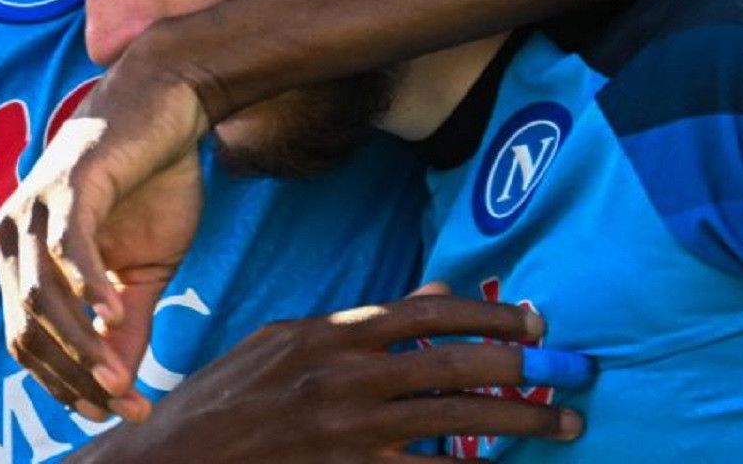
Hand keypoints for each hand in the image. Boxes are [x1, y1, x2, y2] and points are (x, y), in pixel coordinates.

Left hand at [0, 54, 211, 418]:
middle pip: (27, 327)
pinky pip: (68, 246)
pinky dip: (90, 285)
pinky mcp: (69, 183)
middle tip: (119, 404)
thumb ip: (126, 324)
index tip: (110, 412)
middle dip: (71, 375)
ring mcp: (34, 205)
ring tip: (119, 377)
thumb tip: (122, 388)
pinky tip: (117, 310)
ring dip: (81, 344)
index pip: (26, 338)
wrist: (170, 105)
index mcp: (22, 257)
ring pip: (44, 296)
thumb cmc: (150, 183)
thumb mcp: (143, 269)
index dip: (63, 382)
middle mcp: (12, 233)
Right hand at [70, 284, 586, 462]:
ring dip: (521, 422)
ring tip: (563, 425)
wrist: (171, 462)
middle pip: (454, 366)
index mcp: (324, 336)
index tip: (532, 321)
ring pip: (458, 424)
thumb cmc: (222, 404)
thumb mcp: (277, 345)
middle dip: (524, 368)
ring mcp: (348, 434)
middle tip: (571, 372)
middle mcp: (341, 378)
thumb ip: (352, 324)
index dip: (487, 317)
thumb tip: (431, 296)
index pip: (424, 314)